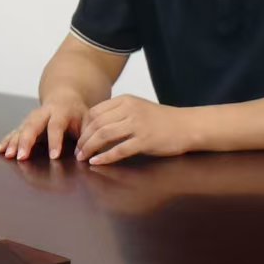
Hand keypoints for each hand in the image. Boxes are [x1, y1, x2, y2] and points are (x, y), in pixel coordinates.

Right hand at [0, 95, 85, 160]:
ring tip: (9, 155)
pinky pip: (15, 131)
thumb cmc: (78, 114)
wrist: (65, 97)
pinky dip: (8, 140)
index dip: (55, 140)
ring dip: (14, 141)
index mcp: (61, 112)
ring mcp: (33, 118)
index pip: (56, 125)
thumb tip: (86, 156)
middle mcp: (43, 113)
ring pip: (21, 128)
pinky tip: (1, 149)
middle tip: (22, 156)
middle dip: (26, 140)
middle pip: (32, 125)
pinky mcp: (25, 123)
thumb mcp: (88, 121)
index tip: (54, 156)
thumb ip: (87, 136)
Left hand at [75, 95, 196, 165]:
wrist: (187, 125)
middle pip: (96, 124)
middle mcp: (129, 110)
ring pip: (104, 135)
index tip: (78, 138)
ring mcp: (137, 124)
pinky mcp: (145, 140)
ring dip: (90, 148)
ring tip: (83, 158)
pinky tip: (97, 162)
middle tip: (77, 152)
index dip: (83, 127)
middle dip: (83, 139)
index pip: (95, 112)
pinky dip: (105, 157)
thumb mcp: (138, 108)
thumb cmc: (162, 120)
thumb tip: (97, 126)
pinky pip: (119, 149)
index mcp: (125, 100)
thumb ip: (119, 113)